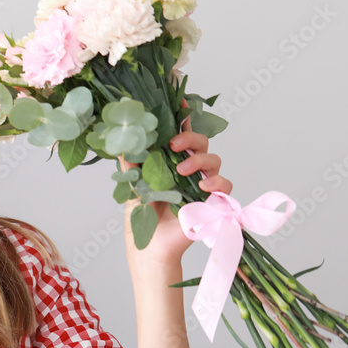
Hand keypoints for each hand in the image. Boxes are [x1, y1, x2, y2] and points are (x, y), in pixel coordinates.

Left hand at [119, 98, 233, 266]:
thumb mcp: (133, 183)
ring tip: (183, 171)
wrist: (150, 244)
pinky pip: (225, 185)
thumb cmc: (143, 216)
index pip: (180, 134)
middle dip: (191, 137)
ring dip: (200, 160)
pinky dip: (217, 182)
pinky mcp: (213, 202)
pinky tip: (204, 186)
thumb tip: (123, 137)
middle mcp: (189, 169)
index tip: (180, 103)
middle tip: (174, 144)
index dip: (183, 117)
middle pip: (201, 142)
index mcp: (170, 161)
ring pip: (214, 159)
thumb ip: (130, 161)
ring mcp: (202, 184)